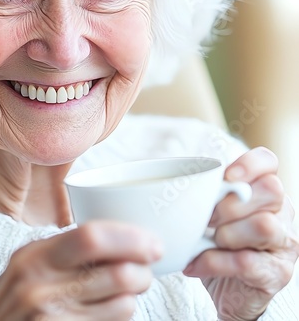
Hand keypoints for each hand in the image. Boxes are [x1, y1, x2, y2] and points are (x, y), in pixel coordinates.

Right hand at [0, 221, 162, 319]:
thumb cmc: (11, 304)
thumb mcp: (25, 266)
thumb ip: (61, 250)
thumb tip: (116, 237)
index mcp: (33, 256)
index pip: (91, 236)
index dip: (130, 238)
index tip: (152, 242)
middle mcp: (40, 285)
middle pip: (115, 271)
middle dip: (143, 270)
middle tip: (147, 269)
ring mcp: (51, 318)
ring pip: (122, 303)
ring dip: (133, 297)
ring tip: (125, 292)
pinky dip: (120, 317)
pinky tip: (108, 312)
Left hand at [184, 147, 298, 319]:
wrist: (226, 289)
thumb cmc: (214, 241)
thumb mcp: (206, 212)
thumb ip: (200, 193)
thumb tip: (168, 178)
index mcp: (263, 190)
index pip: (268, 161)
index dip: (249, 163)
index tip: (226, 176)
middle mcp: (281, 212)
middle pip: (271, 190)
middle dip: (230, 202)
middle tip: (206, 218)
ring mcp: (284, 244)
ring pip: (264, 225)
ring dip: (226, 233)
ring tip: (206, 241)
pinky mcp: (275, 274)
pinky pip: (246, 261)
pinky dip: (214, 262)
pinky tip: (195, 263)